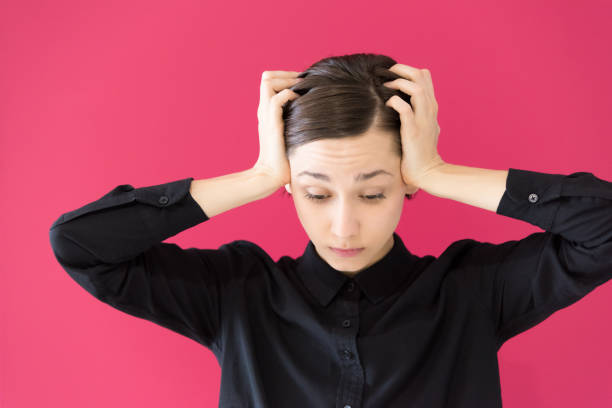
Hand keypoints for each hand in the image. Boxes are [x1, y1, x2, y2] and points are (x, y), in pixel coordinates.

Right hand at [253, 70, 301, 188]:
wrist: (272, 175)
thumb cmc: (285, 158)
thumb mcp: (291, 133)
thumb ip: (295, 119)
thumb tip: (313, 109)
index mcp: (266, 111)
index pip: (269, 81)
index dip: (285, 76)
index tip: (302, 83)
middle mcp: (264, 110)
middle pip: (267, 76)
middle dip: (287, 74)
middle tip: (304, 82)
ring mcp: (266, 116)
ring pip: (268, 82)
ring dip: (287, 81)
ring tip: (302, 89)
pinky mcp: (272, 125)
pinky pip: (277, 99)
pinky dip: (290, 95)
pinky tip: (302, 102)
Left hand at [383, 64, 445, 193]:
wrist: (427, 171)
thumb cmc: (421, 150)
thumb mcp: (424, 125)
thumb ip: (419, 112)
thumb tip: (405, 101)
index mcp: (431, 106)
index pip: (425, 76)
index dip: (408, 70)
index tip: (393, 73)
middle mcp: (430, 109)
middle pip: (421, 77)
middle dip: (402, 70)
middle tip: (387, 73)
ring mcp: (423, 119)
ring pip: (416, 89)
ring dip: (399, 84)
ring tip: (386, 86)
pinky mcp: (413, 131)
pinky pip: (405, 109)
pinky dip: (395, 102)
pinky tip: (387, 104)